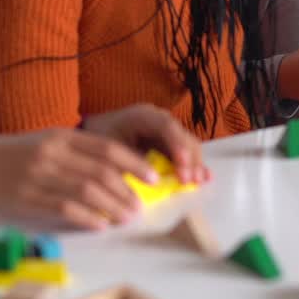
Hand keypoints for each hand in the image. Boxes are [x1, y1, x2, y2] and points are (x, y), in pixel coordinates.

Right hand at [0, 105, 207, 229]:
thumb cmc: (13, 156)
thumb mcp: (45, 143)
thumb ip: (77, 152)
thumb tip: (116, 169)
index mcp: (60, 136)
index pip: (106, 148)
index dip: (133, 163)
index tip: (152, 177)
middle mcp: (52, 153)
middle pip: (101, 172)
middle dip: (126, 190)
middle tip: (140, 205)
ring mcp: (39, 175)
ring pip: (86, 191)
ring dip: (112, 206)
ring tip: (126, 217)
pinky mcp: (27, 197)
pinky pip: (63, 208)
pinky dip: (86, 216)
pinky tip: (100, 224)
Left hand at [82, 103, 208, 184]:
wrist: (95, 133)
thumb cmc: (100, 139)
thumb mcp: (109, 150)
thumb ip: (128, 162)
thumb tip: (149, 179)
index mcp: (142, 115)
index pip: (166, 126)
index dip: (177, 144)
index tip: (182, 164)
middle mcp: (158, 120)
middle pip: (182, 135)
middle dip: (189, 158)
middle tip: (190, 180)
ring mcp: (165, 131)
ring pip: (187, 144)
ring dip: (194, 164)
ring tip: (198, 182)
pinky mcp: (167, 143)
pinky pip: (183, 153)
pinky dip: (191, 166)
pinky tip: (203, 178)